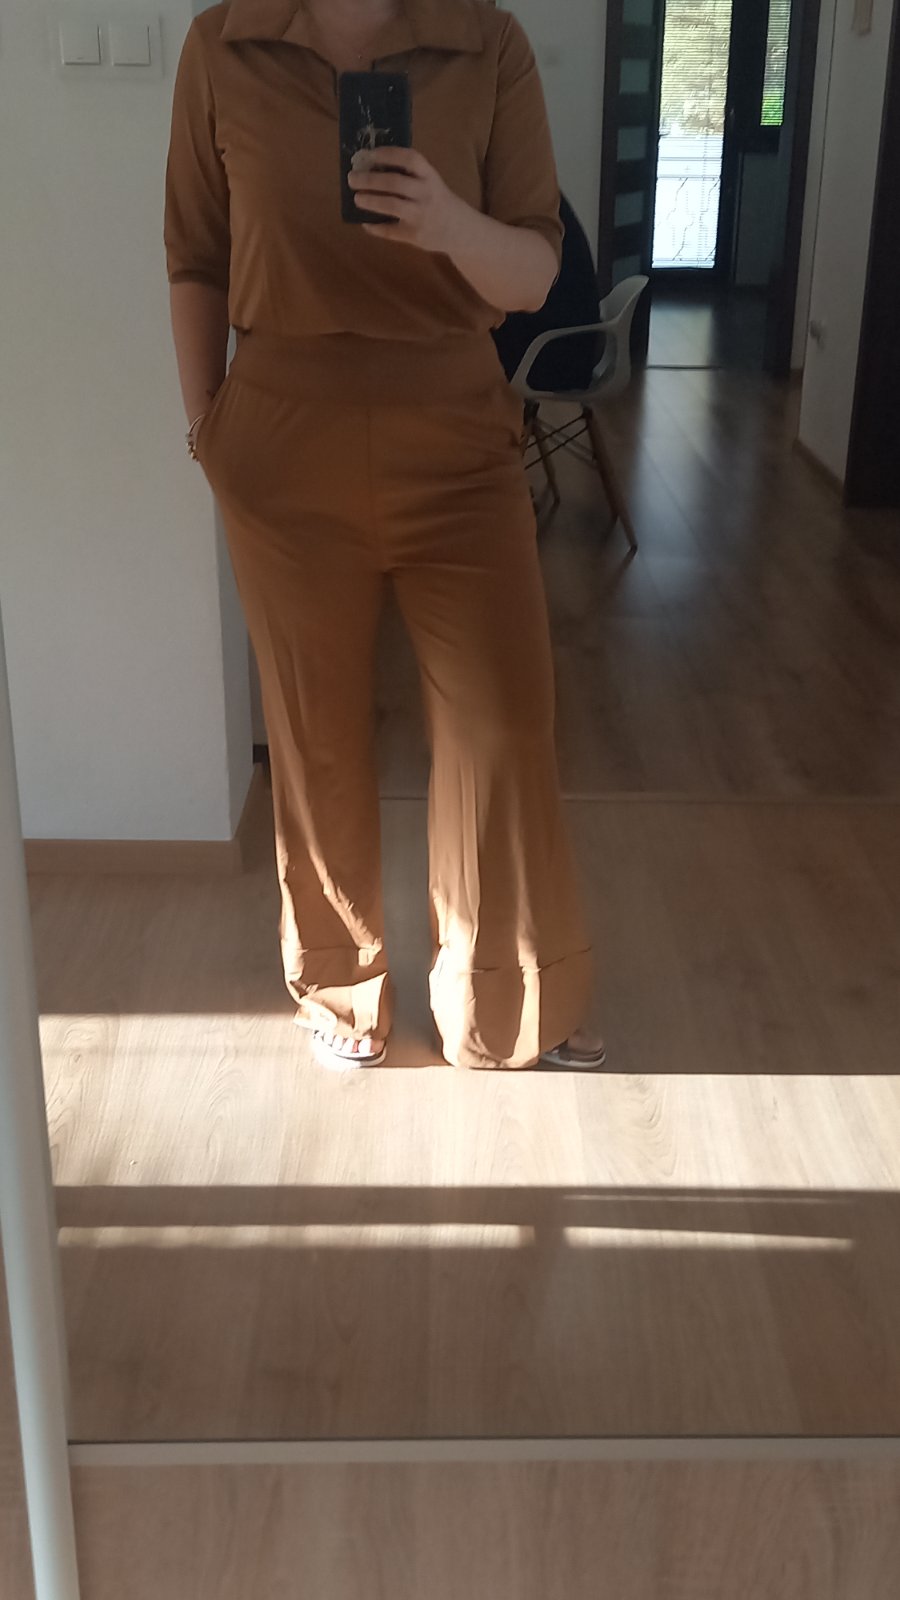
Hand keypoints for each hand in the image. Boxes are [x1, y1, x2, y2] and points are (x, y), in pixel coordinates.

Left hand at [349, 147, 470, 252]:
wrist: (460, 230)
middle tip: (352, 178)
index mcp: (429, 176)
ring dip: (371, 201)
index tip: (367, 154)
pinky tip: (366, 223)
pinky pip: (391, 231)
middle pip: (395, 182)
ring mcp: (421, 215)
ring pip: (392, 205)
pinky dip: (376, 227)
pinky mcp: (416, 235)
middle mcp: (426, 193)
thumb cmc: (438, 201)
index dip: (387, 154)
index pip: (409, 159)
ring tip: (357, 198)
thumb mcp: (430, 182)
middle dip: (370, 179)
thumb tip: (370, 168)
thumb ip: (408, 175)